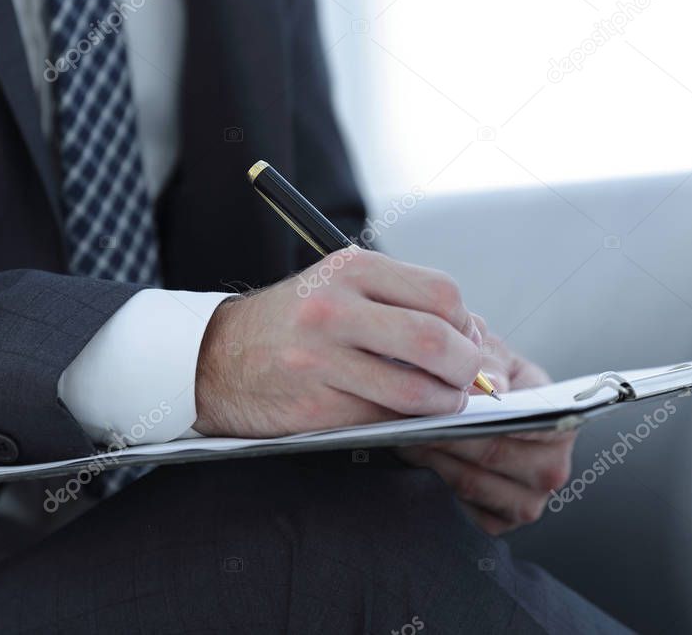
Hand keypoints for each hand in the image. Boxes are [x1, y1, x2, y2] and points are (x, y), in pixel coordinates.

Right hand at [194, 248, 485, 437]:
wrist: (216, 358)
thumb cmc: (293, 323)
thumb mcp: (340, 288)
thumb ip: (402, 301)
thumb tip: (475, 335)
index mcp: (350, 269)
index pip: (441, 293)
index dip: (467, 324)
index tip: (467, 340)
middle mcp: (334, 308)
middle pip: (436, 340)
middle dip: (466, 368)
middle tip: (467, 380)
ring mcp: (321, 359)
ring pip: (415, 389)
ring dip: (444, 403)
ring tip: (443, 402)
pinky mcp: (314, 404)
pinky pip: (383, 418)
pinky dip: (407, 422)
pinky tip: (405, 415)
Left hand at [398, 334, 576, 534]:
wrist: (469, 401)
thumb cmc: (485, 373)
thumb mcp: (489, 353)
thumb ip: (490, 363)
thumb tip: (494, 388)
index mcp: (562, 423)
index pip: (536, 424)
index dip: (490, 413)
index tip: (453, 402)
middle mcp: (552, 468)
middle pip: (495, 455)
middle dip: (448, 433)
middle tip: (410, 415)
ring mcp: (527, 500)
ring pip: (471, 482)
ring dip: (432, 456)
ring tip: (402, 431)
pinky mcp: (497, 522)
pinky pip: (460, 508)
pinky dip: (432, 483)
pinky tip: (413, 457)